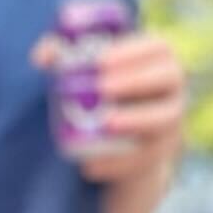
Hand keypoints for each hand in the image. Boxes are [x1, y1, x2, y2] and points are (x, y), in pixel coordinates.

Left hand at [40, 27, 186, 186]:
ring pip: (164, 119)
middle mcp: (173, 89)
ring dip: (136, 118)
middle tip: (101, 87)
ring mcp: (171, 122)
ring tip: (107, 122)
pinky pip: (144, 159)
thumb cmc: (102, 94)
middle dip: (135, 80)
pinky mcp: (159, 155)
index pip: (158, 47)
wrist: (121, 144)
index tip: (100, 59)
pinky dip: (118, 163)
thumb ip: (62, 56)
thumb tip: (40, 57)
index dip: (132, 50)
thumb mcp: (85, 73)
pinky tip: (91, 165)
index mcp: (159, 61)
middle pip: (169, 77)